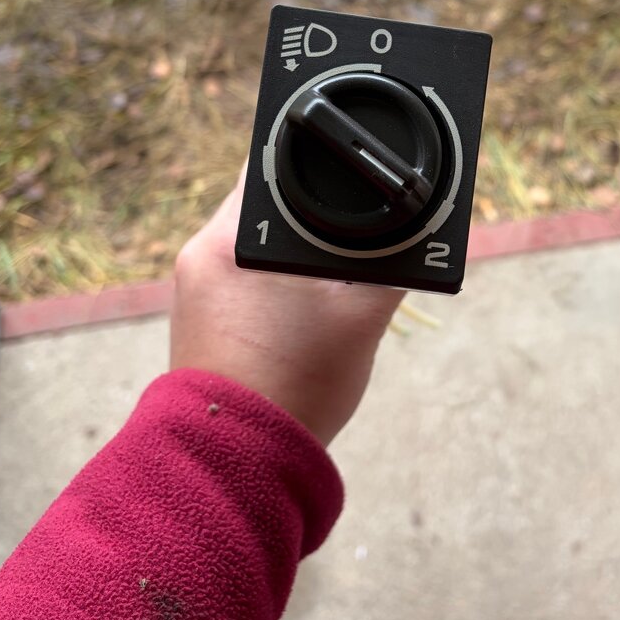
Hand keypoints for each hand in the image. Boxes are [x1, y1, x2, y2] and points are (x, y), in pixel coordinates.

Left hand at [170, 163, 404, 444]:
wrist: (238, 462)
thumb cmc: (299, 387)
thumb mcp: (363, 318)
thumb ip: (393, 265)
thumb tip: (425, 234)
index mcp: (233, 239)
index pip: (273, 161)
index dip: (317, 157)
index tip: (350, 162)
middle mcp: (202, 252)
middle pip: (265, 200)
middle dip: (311, 206)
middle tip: (353, 218)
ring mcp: (193, 285)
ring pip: (254, 237)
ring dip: (291, 241)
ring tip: (333, 262)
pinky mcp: (195, 314)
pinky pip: (241, 270)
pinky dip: (273, 272)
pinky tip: (303, 295)